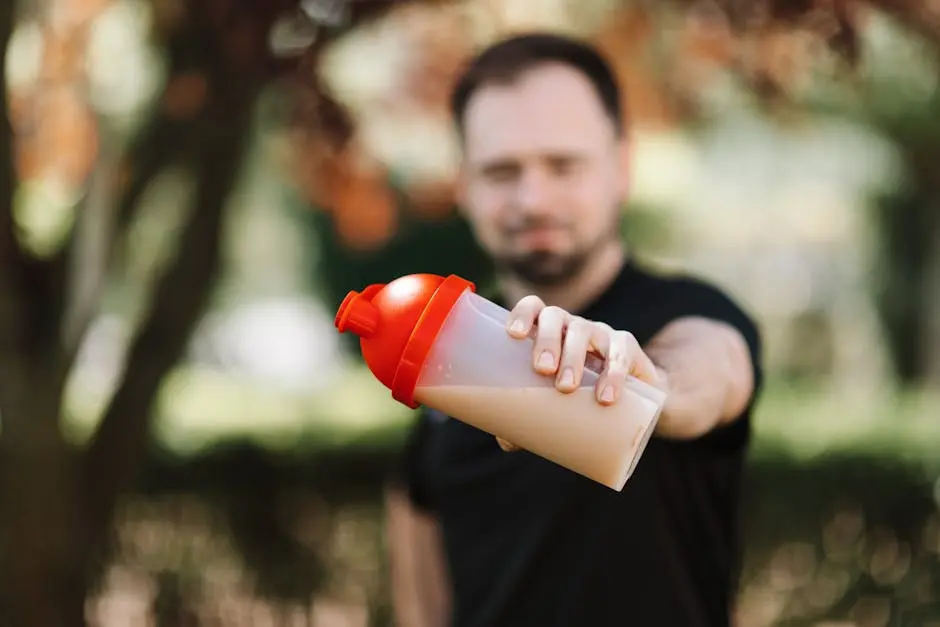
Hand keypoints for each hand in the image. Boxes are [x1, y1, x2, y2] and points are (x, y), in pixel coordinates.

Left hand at [496, 295, 661, 451]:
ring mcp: (600, 333)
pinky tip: (606, 396)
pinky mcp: (628, 347)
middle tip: (541, 369)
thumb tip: (507, 442)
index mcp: (548, 331)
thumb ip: (529, 418)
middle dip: (546, 340)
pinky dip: (614, 373)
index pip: (534, 307)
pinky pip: (621, 351)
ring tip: (565, 387)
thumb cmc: (578, 396)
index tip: (514, 334)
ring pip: (584, 331)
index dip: (523, 313)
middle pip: (555, 317)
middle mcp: (572, 326)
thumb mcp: (555, 403)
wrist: (631, 402)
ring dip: (573, 356)